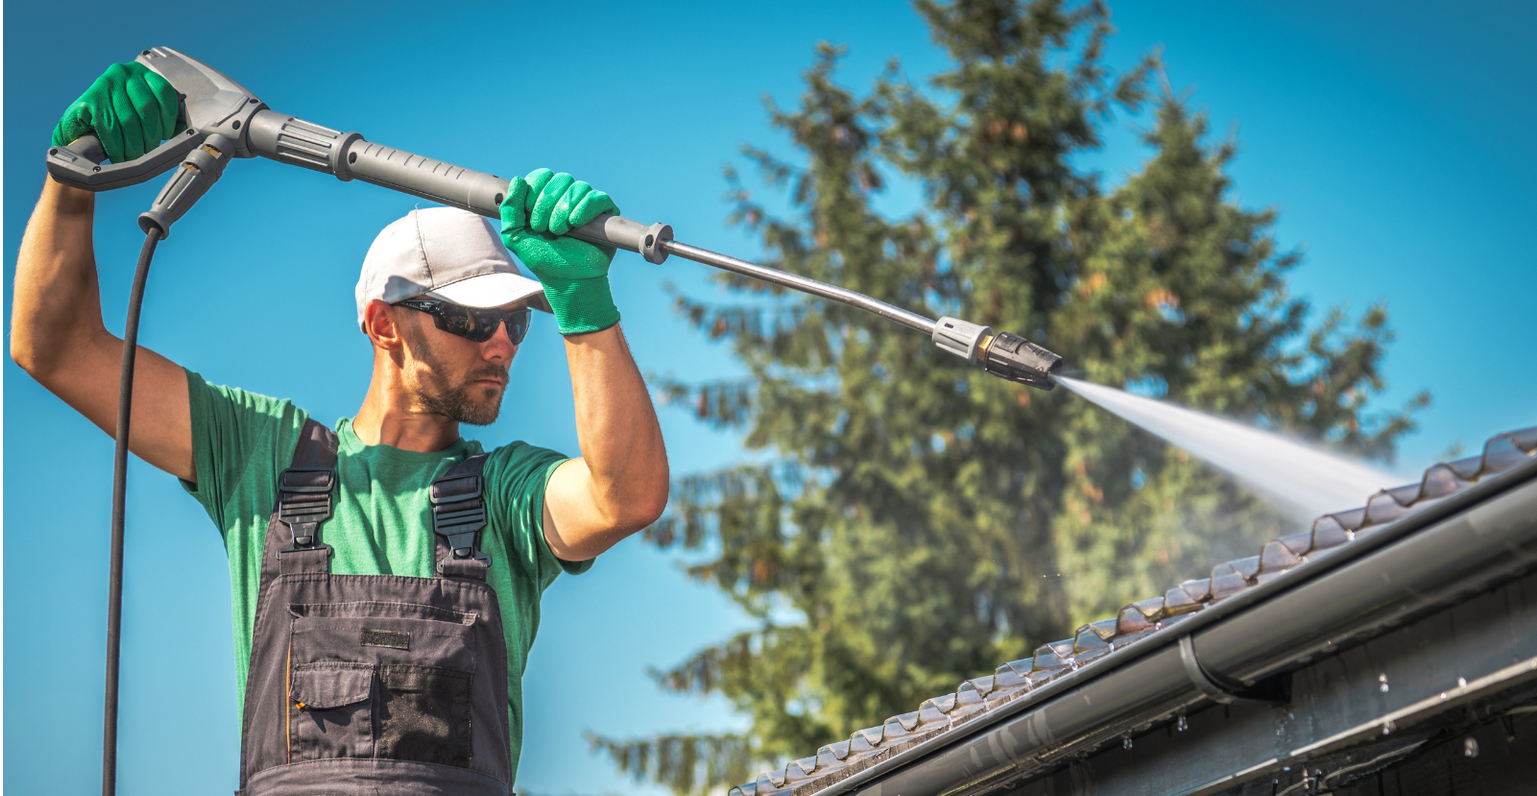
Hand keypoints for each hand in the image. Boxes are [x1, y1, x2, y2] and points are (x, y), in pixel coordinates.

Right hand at [53, 62, 182, 163]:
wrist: (78, 126)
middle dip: (151, 136)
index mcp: (141, 73)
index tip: (167, 134)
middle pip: (147, 109)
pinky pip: (109, 128)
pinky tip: (118, 155)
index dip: (169, 118)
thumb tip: (185, 127)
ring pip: (129, 120)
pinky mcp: (88, 101)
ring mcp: (104, 85)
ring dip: (134, 144)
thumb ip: (162, 114)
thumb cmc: (116, 120)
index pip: (164, 92)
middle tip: (148, 150)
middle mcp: (122, 73)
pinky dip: (117, 147)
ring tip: (134, 155)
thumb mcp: (141, 111)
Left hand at [500, 169, 620, 334]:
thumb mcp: (515, 236)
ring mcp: (588, 204)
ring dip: (564, 210)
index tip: (530, 217)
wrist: (568, 280)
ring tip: (560, 232)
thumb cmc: (544, 260)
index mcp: (547, 198)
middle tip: (544, 229)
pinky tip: (576, 224)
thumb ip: (509, 210)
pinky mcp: (606, 213)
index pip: (542, 175)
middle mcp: (568, 197)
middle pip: (560, 179)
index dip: (535, 191)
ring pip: (578, 187)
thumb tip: (518, 180)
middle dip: (547, 204)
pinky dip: (585, 209)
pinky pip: (597, 197)